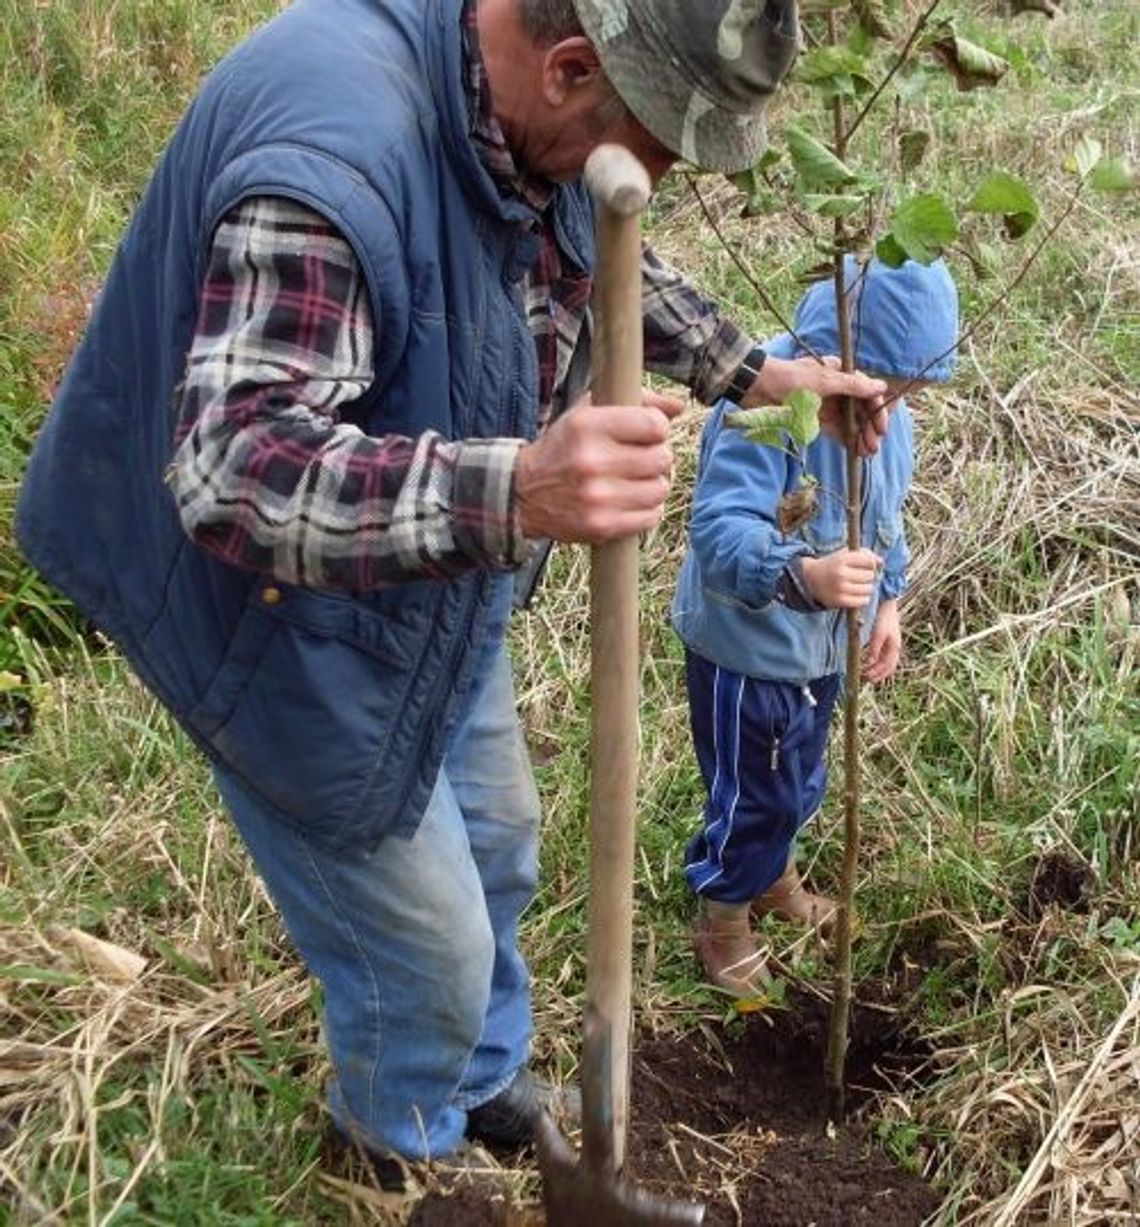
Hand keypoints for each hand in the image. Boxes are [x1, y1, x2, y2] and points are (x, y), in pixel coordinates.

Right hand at [515, 390, 683, 543]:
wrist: (522, 494)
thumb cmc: (563, 448)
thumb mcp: (587, 413)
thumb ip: (635, 402)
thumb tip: (677, 407)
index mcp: (588, 426)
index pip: (655, 425)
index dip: (657, 429)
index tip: (646, 434)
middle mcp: (592, 461)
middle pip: (662, 458)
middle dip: (656, 458)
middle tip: (639, 460)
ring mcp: (598, 497)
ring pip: (660, 489)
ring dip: (653, 485)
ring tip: (633, 482)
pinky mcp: (602, 526)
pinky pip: (650, 516)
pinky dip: (646, 510)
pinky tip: (628, 501)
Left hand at [742, 355, 889, 455]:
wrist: (757, 387)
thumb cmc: (790, 379)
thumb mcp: (824, 381)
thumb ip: (853, 385)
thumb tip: (881, 386)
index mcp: (841, 373)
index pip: (867, 392)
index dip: (876, 410)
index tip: (881, 428)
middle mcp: (836, 388)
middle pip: (859, 409)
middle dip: (868, 428)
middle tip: (874, 446)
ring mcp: (825, 404)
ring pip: (848, 421)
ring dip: (858, 436)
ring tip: (866, 453)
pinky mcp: (814, 418)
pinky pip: (834, 429)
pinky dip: (844, 439)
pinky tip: (852, 450)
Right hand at [801, 548, 880, 608]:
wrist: (810, 580)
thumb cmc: (832, 565)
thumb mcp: (844, 555)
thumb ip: (864, 554)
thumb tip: (882, 561)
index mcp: (842, 559)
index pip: (869, 561)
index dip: (871, 564)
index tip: (865, 566)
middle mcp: (841, 573)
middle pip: (870, 576)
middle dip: (868, 576)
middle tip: (860, 577)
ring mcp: (840, 588)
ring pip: (868, 589)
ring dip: (866, 588)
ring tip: (857, 586)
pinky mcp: (840, 601)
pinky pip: (863, 600)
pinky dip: (863, 598)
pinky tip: (856, 594)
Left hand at [863, 598, 900, 682]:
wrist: (887, 606)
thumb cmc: (884, 619)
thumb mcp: (878, 635)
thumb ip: (874, 649)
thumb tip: (869, 663)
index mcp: (895, 648)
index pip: (888, 667)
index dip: (878, 674)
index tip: (868, 678)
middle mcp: (894, 648)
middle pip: (888, 667)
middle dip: (878, 674)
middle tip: (866, 679)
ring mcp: (891, 645)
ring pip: (886, 663)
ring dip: (877, 669)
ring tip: (867, 673)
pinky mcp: (886, 641)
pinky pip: (883, 656)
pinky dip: (876, 662)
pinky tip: (869, 663)